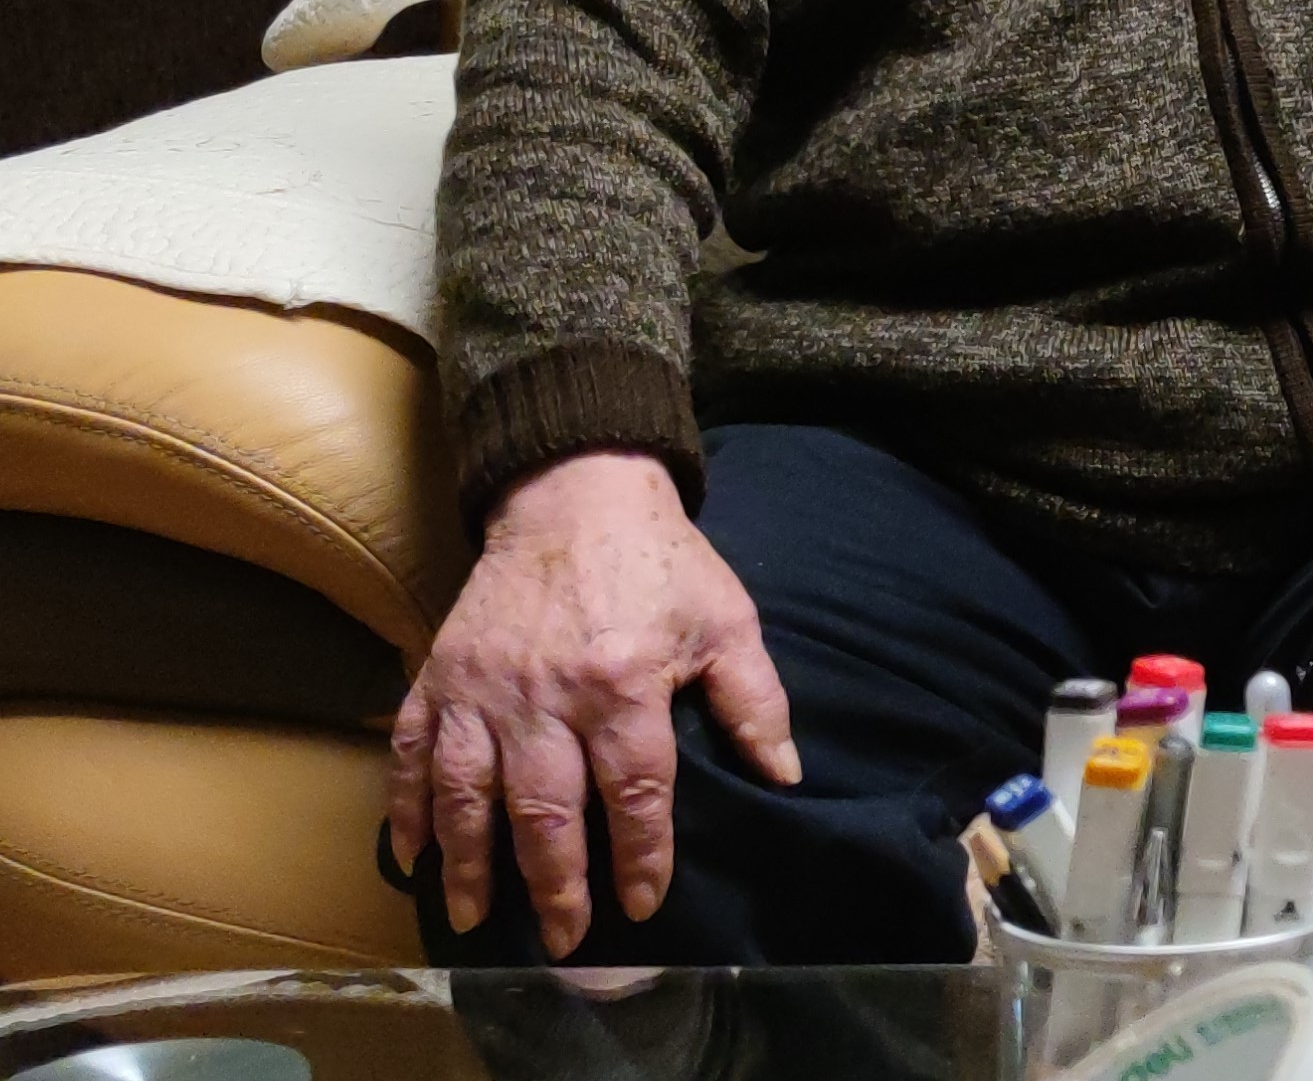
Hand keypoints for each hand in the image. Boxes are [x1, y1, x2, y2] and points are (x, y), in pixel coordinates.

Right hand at [386, 450, 798, 954]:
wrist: (575, 493)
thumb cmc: (660, 563)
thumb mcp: (727, 620)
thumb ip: (755, 700)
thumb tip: (786, 775)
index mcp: (623, 683)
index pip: (634, 791)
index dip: (640, 855)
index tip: (644, 904)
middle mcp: (546, 694)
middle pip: (545, 810)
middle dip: (555, 884)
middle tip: (565, 941)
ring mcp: (483, 688)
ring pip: (467, 794)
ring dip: (469, 864)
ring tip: (476, 918)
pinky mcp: (438, 674)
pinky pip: (410, 753)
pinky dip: (404, 808)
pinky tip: (410, 857)